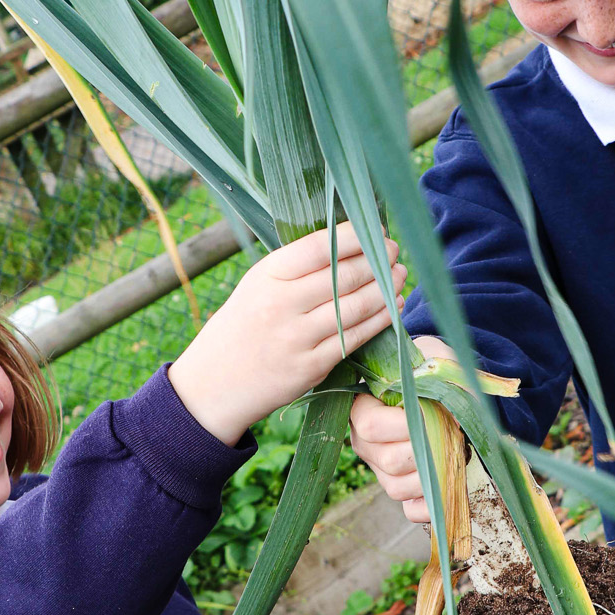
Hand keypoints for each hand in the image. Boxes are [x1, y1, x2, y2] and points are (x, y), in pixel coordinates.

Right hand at [169, 224, 406, 445]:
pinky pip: (355, 338)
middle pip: (344, 277)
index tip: (377, 229)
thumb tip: (350, 243)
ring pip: (355, 308)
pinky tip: (393, 307)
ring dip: (386, 289)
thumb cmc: (242, 326)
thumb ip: (296, 267)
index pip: (320, 248)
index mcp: (267, 277)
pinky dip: (380, 320)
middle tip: (394, 251)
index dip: (355, 236)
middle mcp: (281, 305)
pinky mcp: (311, 367)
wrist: (215, 384)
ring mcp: (297, 339)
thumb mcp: (256, 285)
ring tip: (400, 275)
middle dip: (379, 261)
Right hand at [348, 335, 450, 523]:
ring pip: (399, 487)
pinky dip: (436, 501)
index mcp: (365, 410)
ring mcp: (385, 474)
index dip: (401, 424)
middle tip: (452, 432)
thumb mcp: (436, 362)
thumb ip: (437, 376)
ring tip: (456, 450)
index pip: (369, 425)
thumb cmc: (440, 375)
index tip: (430, 413)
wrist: (458, 395)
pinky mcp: (406, 495)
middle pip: (389, 459)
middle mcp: (369, 446)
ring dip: (435, 472)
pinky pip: (414, 511)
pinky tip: (452, 480)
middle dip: (428, 448)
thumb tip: (448, 414)